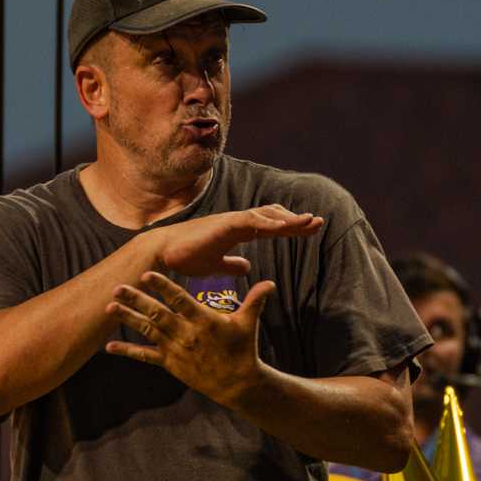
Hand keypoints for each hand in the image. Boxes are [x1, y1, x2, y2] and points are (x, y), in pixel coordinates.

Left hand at [104, 270, 273, 404]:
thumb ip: (255, 301)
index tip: (148, 274)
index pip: (180, 300)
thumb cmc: (243, 350)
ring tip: (110, 307)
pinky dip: (127, 352)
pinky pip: (146, 357)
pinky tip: (109, 348)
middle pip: (157, 313)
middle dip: (136, 300)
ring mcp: (176, 350)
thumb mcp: (249, 324)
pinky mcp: (171, 364)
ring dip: (128, 319)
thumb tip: (271, 283)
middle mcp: (186, 334)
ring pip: (148, 331)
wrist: (238, 384)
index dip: (164, 287)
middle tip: (117, 287)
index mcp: (204, 321)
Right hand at [150, 205, 323, 278]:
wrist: (162, 253)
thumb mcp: (215, 265)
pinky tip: (283, 225)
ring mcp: (230, 221)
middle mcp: (236, 222)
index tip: (309, 230)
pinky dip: (268, 221)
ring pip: (265, 215)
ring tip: (309, 222)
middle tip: (318, 224)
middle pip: (273, 217)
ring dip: (288, 219)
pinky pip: (250, 220)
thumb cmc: (185, 257)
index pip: (269, 226)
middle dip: (296, 221)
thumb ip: (231, 264)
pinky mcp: (223, 225)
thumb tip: (247, 266)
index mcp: (237, 231)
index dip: (290, 227)